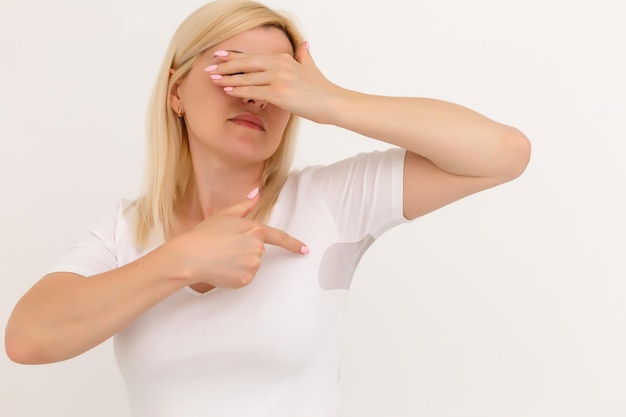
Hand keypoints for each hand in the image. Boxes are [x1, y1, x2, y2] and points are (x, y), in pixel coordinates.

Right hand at [167, 190, 307, 288]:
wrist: (190, 256)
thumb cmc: (205, 234)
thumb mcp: (225, 215)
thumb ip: (244, 205)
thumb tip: (256, 192)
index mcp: (255, 230)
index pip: (279, 237)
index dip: (293, 244)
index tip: (304, 250)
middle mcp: (258, 249)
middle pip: (257, 252)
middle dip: (244, 251)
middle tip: (224, 248)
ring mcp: (253, 265)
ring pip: (250, 266)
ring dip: (239, 263)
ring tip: (220, 258)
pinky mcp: (245, 280)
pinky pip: (243, 278)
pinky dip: (234, 275)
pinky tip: (221, 269)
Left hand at [206, 42, 340, 123]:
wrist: (333, 103)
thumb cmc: (321, 90)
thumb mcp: (311, 68)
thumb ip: (305, 55)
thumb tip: (305, 45)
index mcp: (283, 58)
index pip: (253, 57)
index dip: (234, 56)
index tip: (219, 56)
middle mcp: (279, 65)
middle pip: (246, 63)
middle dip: (225, 66)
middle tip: (209, 68)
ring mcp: (279, 79)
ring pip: (247, 78)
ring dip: (228, 79)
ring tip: (214, 80)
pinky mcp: (279, 94)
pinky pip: (254, 91)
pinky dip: (239, 91)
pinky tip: (228, 91)